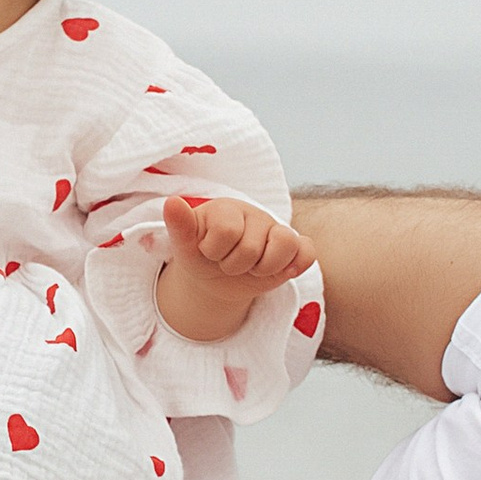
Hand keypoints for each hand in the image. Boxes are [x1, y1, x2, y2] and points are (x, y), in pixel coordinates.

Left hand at [154, 192, 312, 342]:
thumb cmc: (200, 255)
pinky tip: (283, 272)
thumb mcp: (184, 244)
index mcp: (227, 208)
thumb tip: (172, 202)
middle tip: (227, 262)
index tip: (208, 252)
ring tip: (250, 266)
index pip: (226, 232)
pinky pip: (308, 251)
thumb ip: (179, 225)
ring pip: (285, 245)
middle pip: (252, 247)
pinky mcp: (294, 248)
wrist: (214, 277)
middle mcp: (254, 214)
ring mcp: (276, 229)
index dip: (214, 251)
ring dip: (263, 267)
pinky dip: (297, 264)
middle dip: (235, 265)